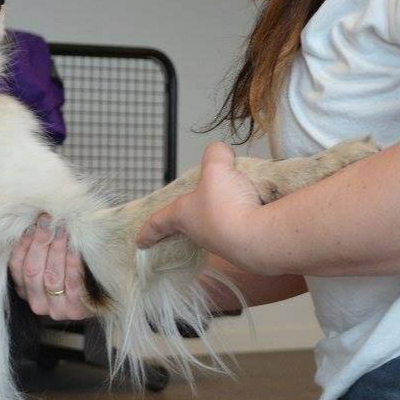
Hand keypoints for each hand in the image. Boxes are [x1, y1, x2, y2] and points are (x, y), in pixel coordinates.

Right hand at [9, 214, 91, 319]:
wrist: (102, 295)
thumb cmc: (73, 270)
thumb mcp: (52, 259)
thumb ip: (42, 245)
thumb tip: (38, 219)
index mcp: (24, 289)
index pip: (16, 265)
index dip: (23, 243)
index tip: (33, 222)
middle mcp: (36, 302)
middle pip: (32, 270)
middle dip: (40, 242)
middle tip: (48, 221)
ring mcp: (55, 310)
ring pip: (51, 277)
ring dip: (57, 250)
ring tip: (63, 229)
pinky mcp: (75, 311)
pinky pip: (72, 284)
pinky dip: (72, 264)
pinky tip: (75, 248)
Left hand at [136, 143, 267, 271]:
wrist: (260, 237)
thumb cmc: (226, 206)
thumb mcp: (216, 168)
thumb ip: (215, 155)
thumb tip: (220, 153)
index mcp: (183, 216)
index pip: (160, 222)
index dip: (149, 230)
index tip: (139, 241)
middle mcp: (201, 233)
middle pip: (191, 224)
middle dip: (193, 217)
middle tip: (199, 207)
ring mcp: (223, 243)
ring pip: (220, 225)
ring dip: (227, 213)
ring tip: (240, 198)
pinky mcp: (246, 246)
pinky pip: (244, 227)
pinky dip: (249, 216)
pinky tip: (259, 206)